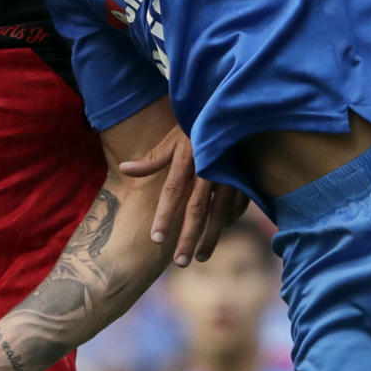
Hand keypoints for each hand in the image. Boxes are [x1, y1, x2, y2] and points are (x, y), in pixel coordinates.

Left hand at [117, 126, 248, 265]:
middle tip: (180, 262)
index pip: (173, 192)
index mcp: (188, 159)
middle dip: (188, 237)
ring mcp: (230, 174)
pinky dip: (229, 219)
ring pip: (220, 212)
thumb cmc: (196, 123)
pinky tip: (221, 230)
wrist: (234, 107)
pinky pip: (237, 204)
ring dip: (210, 237)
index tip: (156, 239)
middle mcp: (208, 169)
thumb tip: (124, 169)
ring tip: (199, 257)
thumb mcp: (173, 137)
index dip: (164, 216)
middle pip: (197, 209)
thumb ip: (152, 159)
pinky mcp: (246, 177)